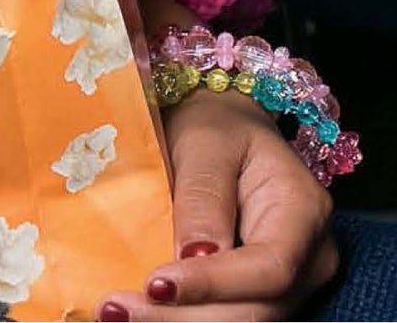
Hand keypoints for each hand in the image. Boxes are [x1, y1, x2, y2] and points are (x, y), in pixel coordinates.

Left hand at [95, 90, 339, 319]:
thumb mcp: (205, 142)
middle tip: (119, 309)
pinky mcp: (258, 291)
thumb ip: (203, 197)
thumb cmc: (216, 124)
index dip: (213, 284)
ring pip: (240, 320)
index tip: (155, 285)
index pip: (268, 267)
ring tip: (119, 311)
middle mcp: (309, 258)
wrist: (225, 125)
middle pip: (255, 308)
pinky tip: (137, 310)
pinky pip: (226, 313)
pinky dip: (181, 315)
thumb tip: (193, 258)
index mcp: (303, 210)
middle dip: (186, 316)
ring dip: (178, 321)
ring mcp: (289, 281)